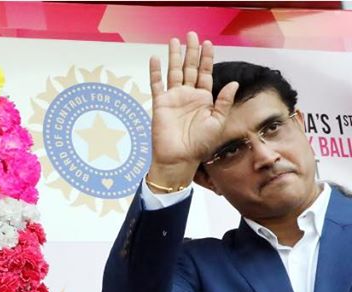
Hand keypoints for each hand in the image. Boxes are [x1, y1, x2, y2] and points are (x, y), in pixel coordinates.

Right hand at [147, 32, 238, 187]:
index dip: (206, 58)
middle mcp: (188, 95)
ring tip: (174, 41)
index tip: (208, 43)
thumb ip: (223, 102)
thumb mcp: (218, 122)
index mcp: (204, 99)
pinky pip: (157, 84)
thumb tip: (233, 84)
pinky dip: (155, 72)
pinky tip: (155, 59)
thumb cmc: (200, 145)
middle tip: (191, 34)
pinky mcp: (160, 104)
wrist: (180, 159)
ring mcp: (173, 98)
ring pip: (174, 72)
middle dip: (191, 51)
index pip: (205, 73)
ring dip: (174, 56)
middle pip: (189, 67)